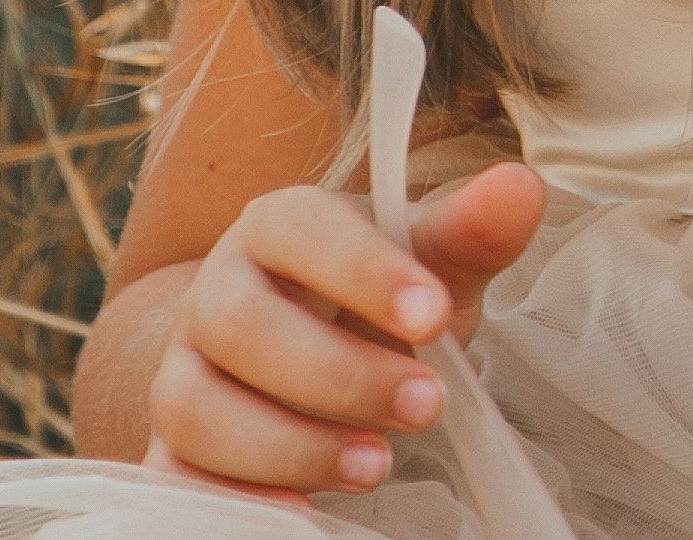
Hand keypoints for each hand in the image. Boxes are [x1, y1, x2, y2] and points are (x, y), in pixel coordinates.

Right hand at [144, 161, 544, 494]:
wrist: (309, 348)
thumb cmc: (380, 297)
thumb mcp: (431, 261)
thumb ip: (471, 229)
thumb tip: (522, 186)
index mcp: (278, 225)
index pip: (302, 230)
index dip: (363, 272)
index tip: (434, 316)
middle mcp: (216, 291)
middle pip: (244, 325)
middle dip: (340, 374)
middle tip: (427, 404)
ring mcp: (182, 371)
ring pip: (199, 408)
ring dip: (291, 445)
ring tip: (379, 464)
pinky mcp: (170, 449)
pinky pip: (173, 479)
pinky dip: (231, 501)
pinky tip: (302, 517)